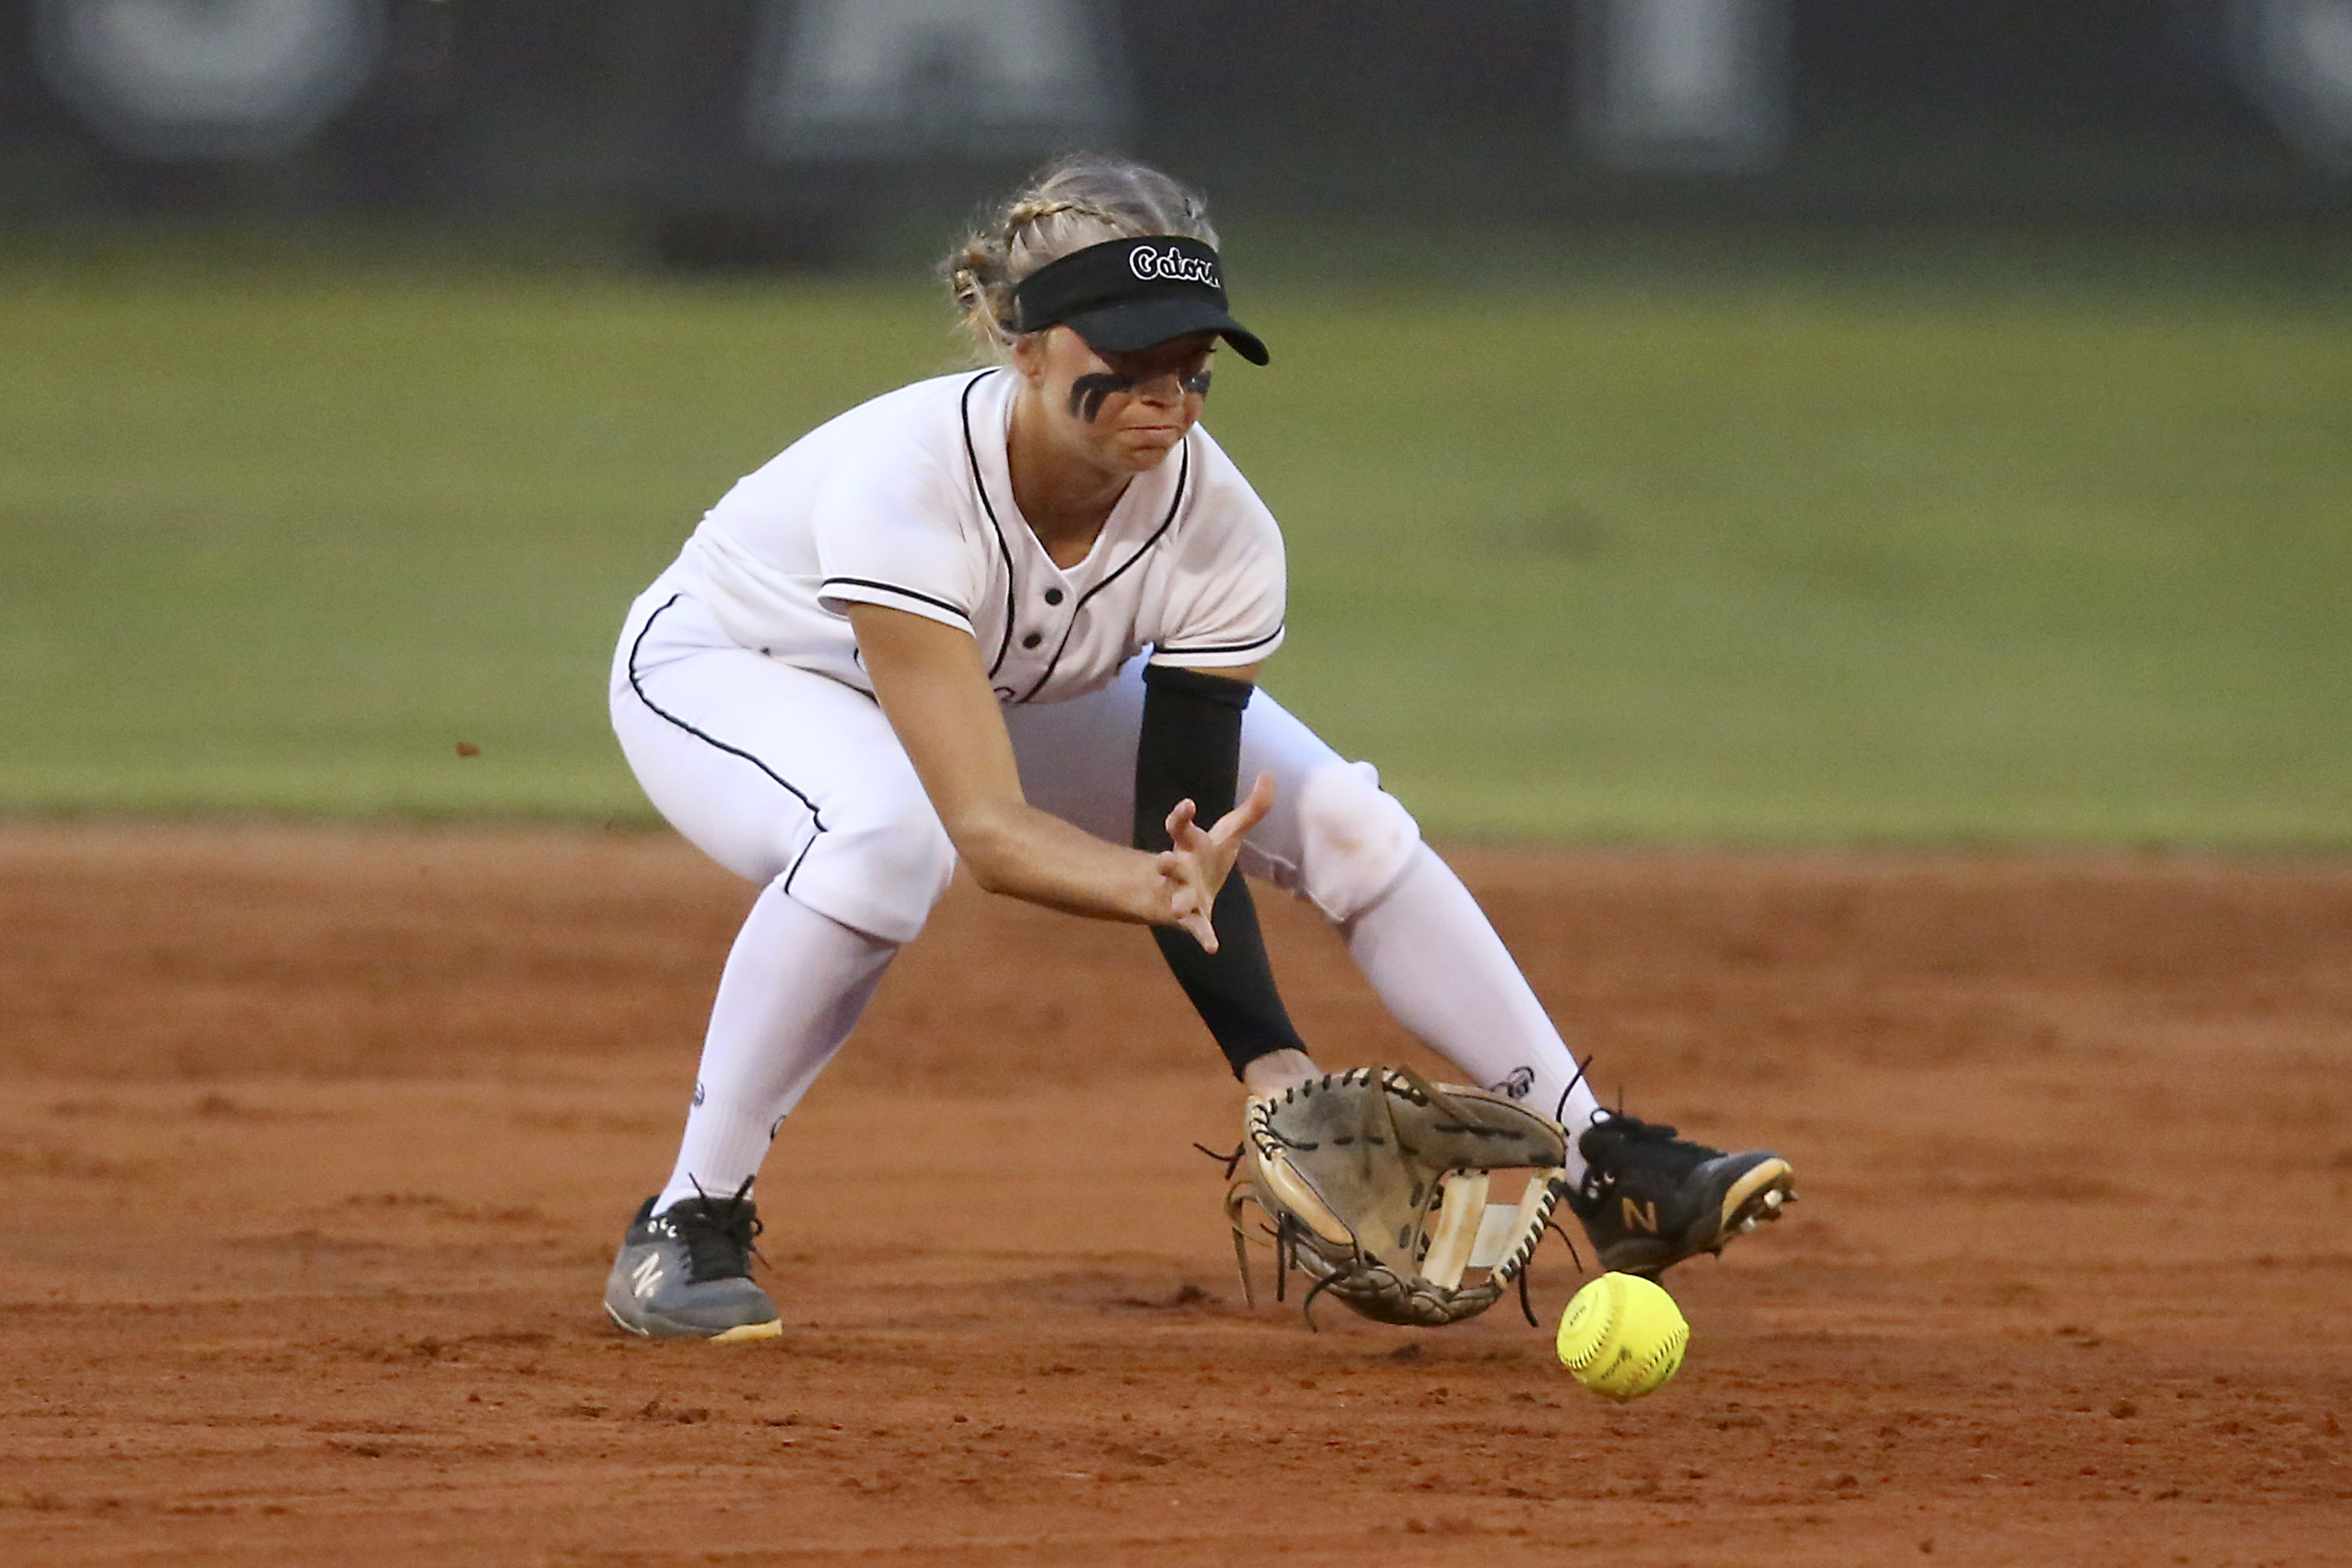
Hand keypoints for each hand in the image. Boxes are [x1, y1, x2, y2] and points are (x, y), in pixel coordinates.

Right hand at [1156, 771, 1274, 951]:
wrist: (1187, 894)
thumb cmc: (1208, 858)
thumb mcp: (1230, 832)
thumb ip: (1253, 807)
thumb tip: (1269, 773)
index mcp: (1188, 845)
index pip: (1179, 827)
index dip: (1182, 816)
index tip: (1188, 805)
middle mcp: (1180, 869)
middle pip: (1168, 864)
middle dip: (1165, 863)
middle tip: (1164, 860)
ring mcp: (1182, 895)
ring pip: (1176, 899)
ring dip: (1177, 902)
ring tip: (1177, 908)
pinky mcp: (1192, 918)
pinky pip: (1197, 929)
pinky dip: (1204, 938)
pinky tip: (1213, 948)